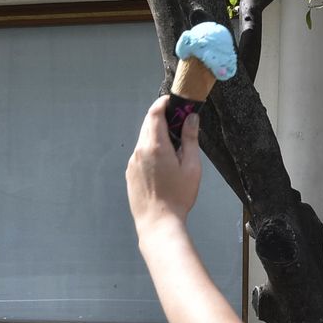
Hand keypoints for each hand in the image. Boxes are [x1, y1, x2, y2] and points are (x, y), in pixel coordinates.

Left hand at [127, 97, 201, 231]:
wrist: (158, 222)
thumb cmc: (178, 196)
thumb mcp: (191, 166)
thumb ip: (190, 139)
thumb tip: (191, 118)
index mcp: (156, 146)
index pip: (155, 113)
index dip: (163, 103)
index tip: (173, 100)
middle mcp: (140, 150)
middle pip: (148, 124)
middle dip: (162, 117)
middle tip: (180, 121)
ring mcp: (133, 162)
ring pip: (144, 139)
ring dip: (157, 134)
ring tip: (175, 145)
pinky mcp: (130, 172)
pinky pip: (141, 153)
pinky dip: (151, 148)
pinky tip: (165, 162)